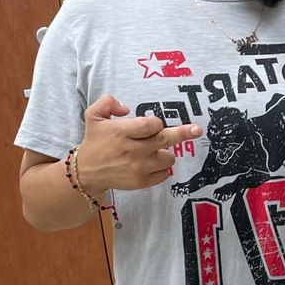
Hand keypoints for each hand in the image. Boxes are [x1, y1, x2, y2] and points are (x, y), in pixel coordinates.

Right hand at [75, 94, 201, 195]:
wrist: (87, 172)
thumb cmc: (95, 141)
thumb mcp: (93, 116)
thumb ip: (107, 102)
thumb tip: (126, 108)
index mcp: (121, 132)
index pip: (151, 124)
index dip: (156, 123)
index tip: (154, 124)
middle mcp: (132, 150)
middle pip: (165, 140)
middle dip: (183, 133)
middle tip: (197, 130)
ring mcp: (138, 168)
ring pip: (168, 158)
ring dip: (165, 152)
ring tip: (153, 151)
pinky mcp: (142, 182)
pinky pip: (164, 174)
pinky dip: (162, 168)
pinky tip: (151, 164)